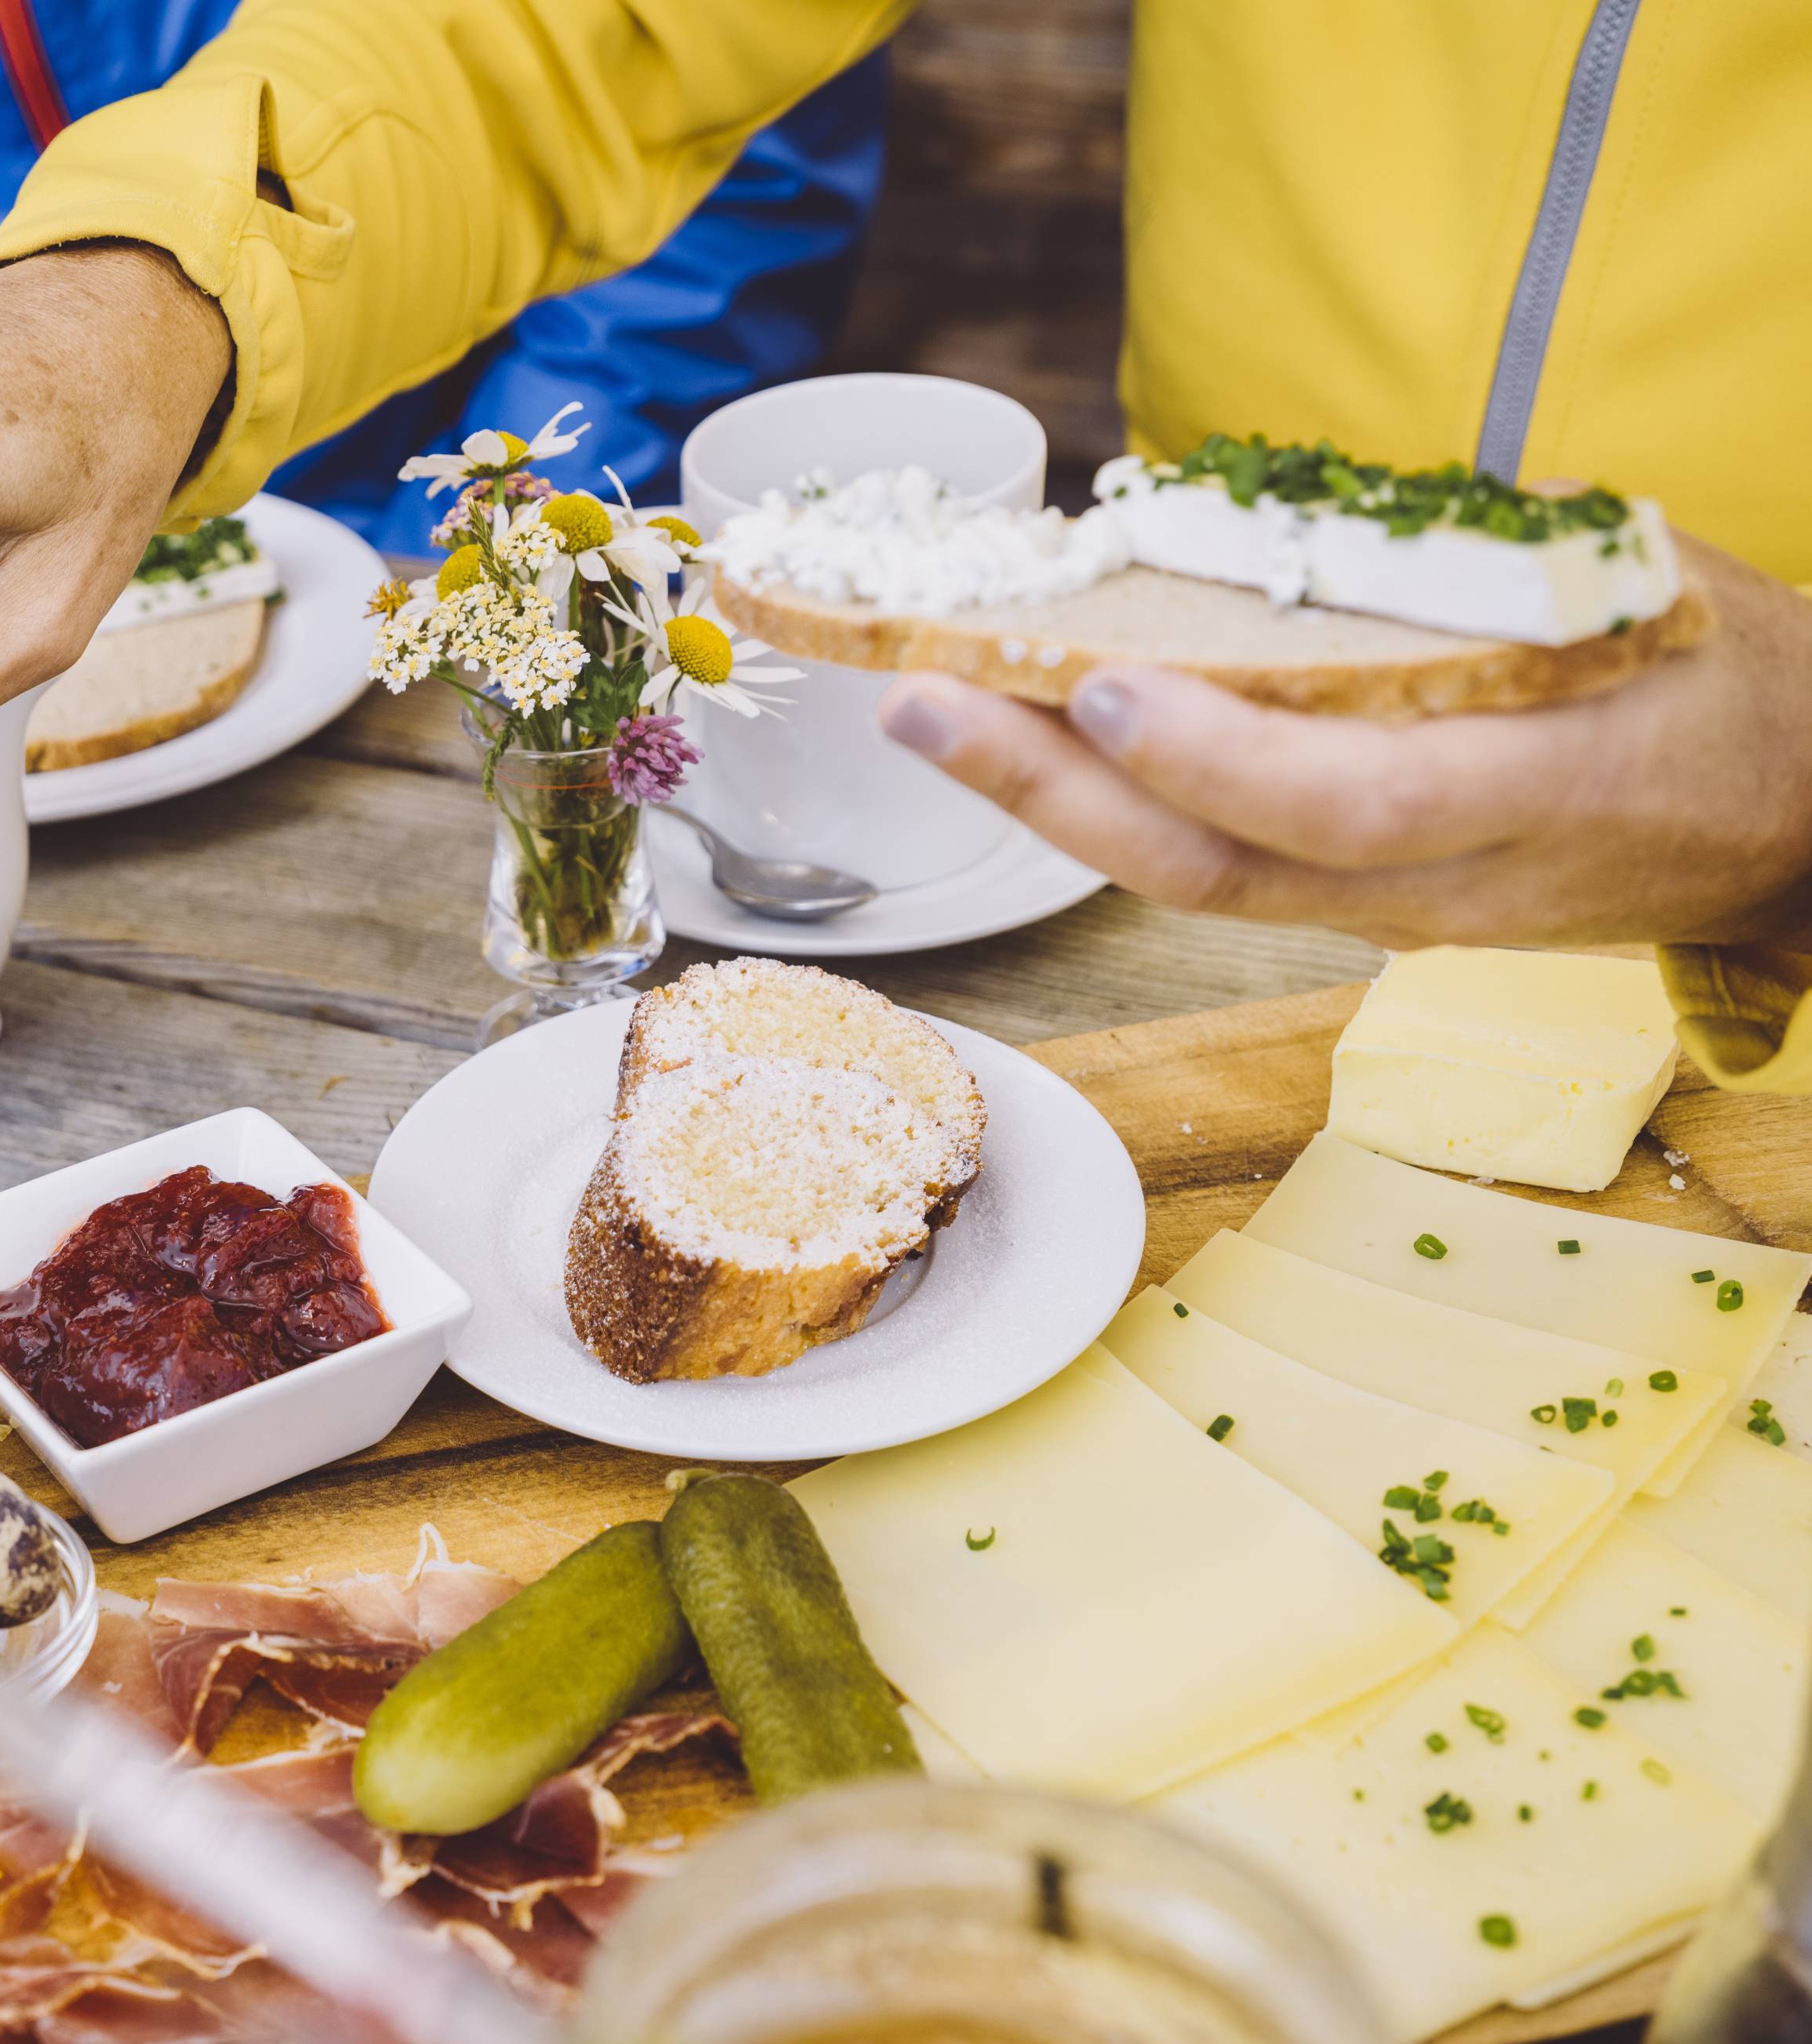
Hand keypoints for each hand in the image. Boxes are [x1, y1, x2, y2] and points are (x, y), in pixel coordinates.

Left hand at [875, 535, 1811, 949]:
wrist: (1786, 814)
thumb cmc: (1715, 673)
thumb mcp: (1627, 590)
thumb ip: (1466, 572)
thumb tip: (1289, 523)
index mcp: (1538, 790)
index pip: (1347, 800)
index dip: (1217, 757)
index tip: (1107, 684)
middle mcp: (1441, 883)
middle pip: (1215, 868)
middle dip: (1053, 790)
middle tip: (921, 700)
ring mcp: (1389, 918)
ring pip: (1191, 886)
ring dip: (1049, 807)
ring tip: (933, 716)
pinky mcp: (1355, 918)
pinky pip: (1215, 873)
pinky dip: (1111, 815)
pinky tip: (1029, 751)